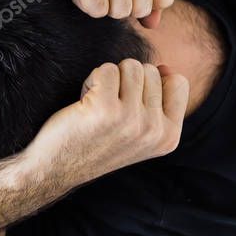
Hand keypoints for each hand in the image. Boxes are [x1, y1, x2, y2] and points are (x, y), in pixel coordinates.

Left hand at [25, 60, 189, 185]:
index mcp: (169, 137)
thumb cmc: (97, 144)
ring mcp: (132, 120)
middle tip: (109, 108)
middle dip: (126, 81)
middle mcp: (155, 130)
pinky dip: (92, 80)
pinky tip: (85, 103)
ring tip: (98, 104)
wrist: (56, 169)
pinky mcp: (106, 109)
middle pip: (150, 71)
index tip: (131, 101)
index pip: (179, 83)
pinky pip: (107, 70)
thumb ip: (157, 104)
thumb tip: (165, 68)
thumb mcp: (139, 134)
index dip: (153, 82)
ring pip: (130, 66)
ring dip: (109, 79)